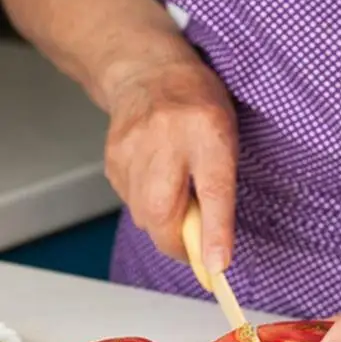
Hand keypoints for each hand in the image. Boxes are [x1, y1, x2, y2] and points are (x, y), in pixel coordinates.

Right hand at [104, 56, 237, 272]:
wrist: (149, 73)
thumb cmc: (199, 110)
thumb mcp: (227, 143)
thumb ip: (222, 195)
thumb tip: (214, 255)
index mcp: (207, 131)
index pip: (213, 190)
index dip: (215, 233)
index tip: (217, 268)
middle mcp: (166, 138)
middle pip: (164, 213)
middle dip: (180, 243)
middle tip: (196, 244)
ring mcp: (132, 148)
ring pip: (145, 216)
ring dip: (165, 226)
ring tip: (178, 199)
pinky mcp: (112, 160)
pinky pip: (131, 205)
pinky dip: (148, 209)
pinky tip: (158, 184)